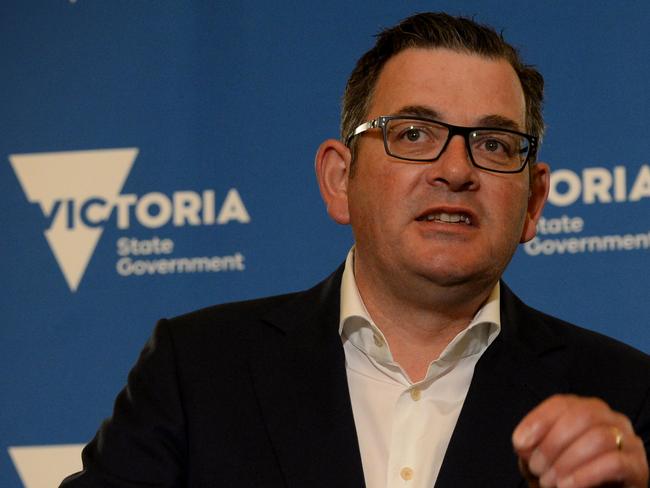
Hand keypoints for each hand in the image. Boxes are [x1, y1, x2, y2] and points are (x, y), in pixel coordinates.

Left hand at [512, 394, 647, 487]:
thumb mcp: (545, 457)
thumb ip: (533, 445)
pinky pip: (615, 463)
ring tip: (550, 481)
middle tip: (537, 468)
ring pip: (599, 438)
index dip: (538, 421)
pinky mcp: (638, 468)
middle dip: (552, 444)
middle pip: (582, 416)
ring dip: (567, 462)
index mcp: (587, 410)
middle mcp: (611, 420)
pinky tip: (568, 485)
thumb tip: (523, 442)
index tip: (520, 443)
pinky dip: (585, 474)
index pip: (562, 404)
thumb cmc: (568, 476)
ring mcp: (629, 442)